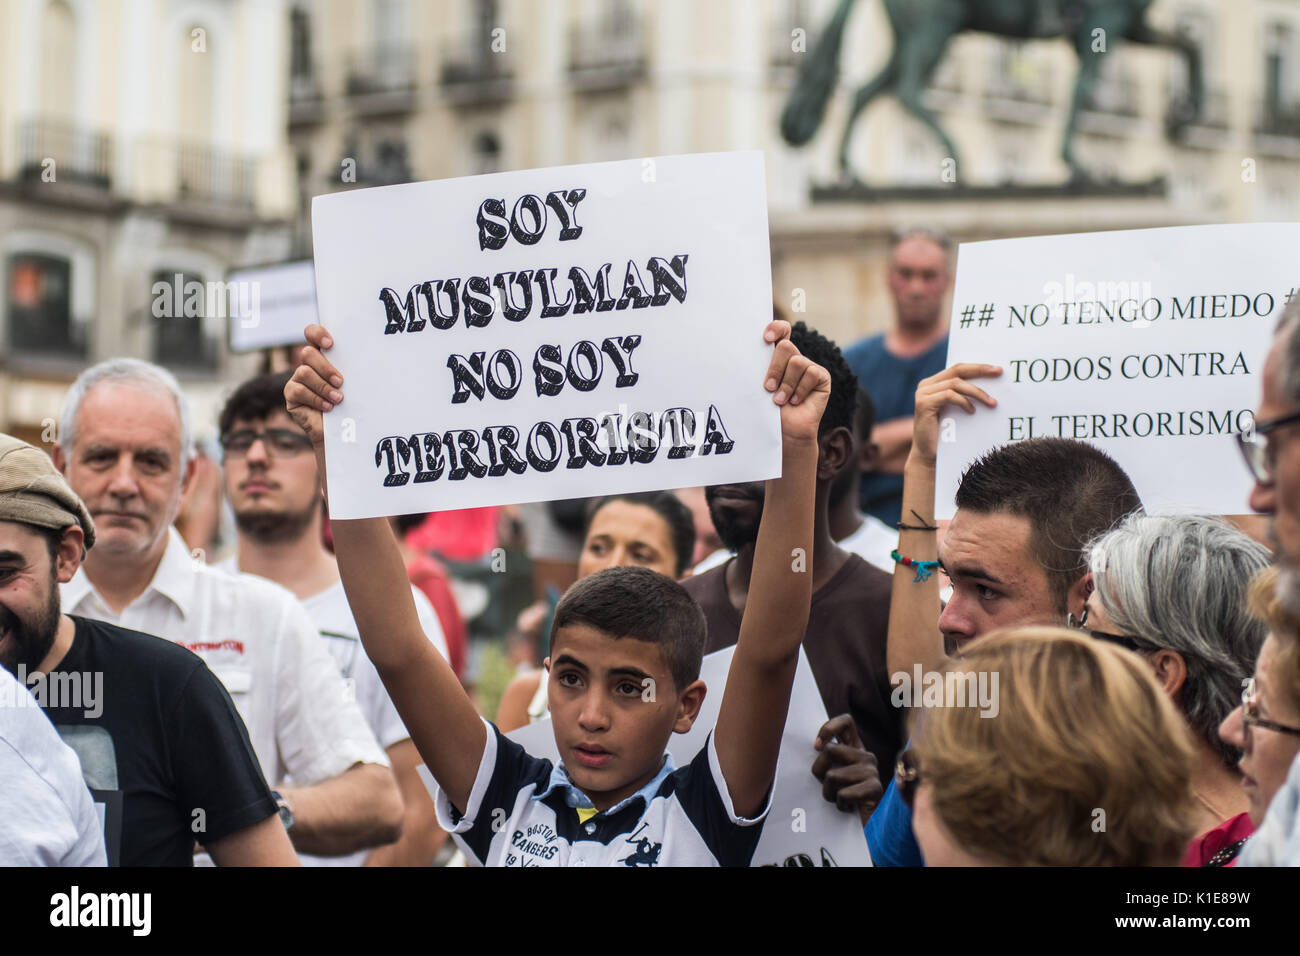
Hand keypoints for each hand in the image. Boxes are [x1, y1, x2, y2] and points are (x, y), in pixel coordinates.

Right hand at [284, 324, 344, 449]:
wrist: (343, 432)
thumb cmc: (353, 404)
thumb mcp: (354, 383)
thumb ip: (352, 368)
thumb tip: (369, 357)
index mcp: (324, 355)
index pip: (312, 333)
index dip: (317, 333)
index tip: (330, 344)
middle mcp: (308, 364)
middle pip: (307, 353)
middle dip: (325, 367)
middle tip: (340, 382)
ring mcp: (297, 379)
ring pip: (304, 372)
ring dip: (323, 387)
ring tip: (338, 399)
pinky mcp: (291, 394)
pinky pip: (298, 390)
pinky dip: (316, 399)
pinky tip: (328, 407)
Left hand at [762, 319, 830, 444]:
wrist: (784, 432)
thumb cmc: (767, 411)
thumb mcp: (758, 386)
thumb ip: (758, 367)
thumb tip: (747, 350)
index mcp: (777, 357)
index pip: (781, 331)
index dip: (776, 328)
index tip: (766, 338)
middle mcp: (794, 358)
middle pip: (785, 347)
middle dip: (774, 369)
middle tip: (768, 388)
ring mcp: (809, 367)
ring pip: (796, 361)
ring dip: (785, 384)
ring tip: (780, 400)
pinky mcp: (822, 377)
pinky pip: (810, 373)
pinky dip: (800, 389)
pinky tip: (795, 401)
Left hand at [811, 714, 882, 825]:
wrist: (863, 830)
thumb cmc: (841, 800)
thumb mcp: (830, 775)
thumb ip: (826, 758)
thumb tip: (817, 745)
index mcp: (854, 749)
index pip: (846, 722)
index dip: (829, 728)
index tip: (817, 746)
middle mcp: (865, 756)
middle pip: (830, 750)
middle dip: (819, 770)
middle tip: (827, 785)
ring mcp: (872, 771)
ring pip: (833, 775)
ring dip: (829, 793)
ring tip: (840, 800)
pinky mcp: (876, 788)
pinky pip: (843, 793)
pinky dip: (840, 804)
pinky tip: (850, 808)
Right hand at [910, 362, 1001, 466]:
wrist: (928, 456)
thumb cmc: (946, 435)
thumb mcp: (957, 410)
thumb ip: (964, 396)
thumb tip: (991, 385)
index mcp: (934, 384)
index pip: (958, 369)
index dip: (978, 367)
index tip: (997, 369)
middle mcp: (926, 385)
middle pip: (957, 370)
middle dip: (980, 370)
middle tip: (998, 372)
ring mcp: (923, 394)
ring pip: (955, 383)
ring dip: (977, 392)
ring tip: (991, 403)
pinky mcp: (923, 404)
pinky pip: (949, 395)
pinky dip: (964, 401)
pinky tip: (972, 411)